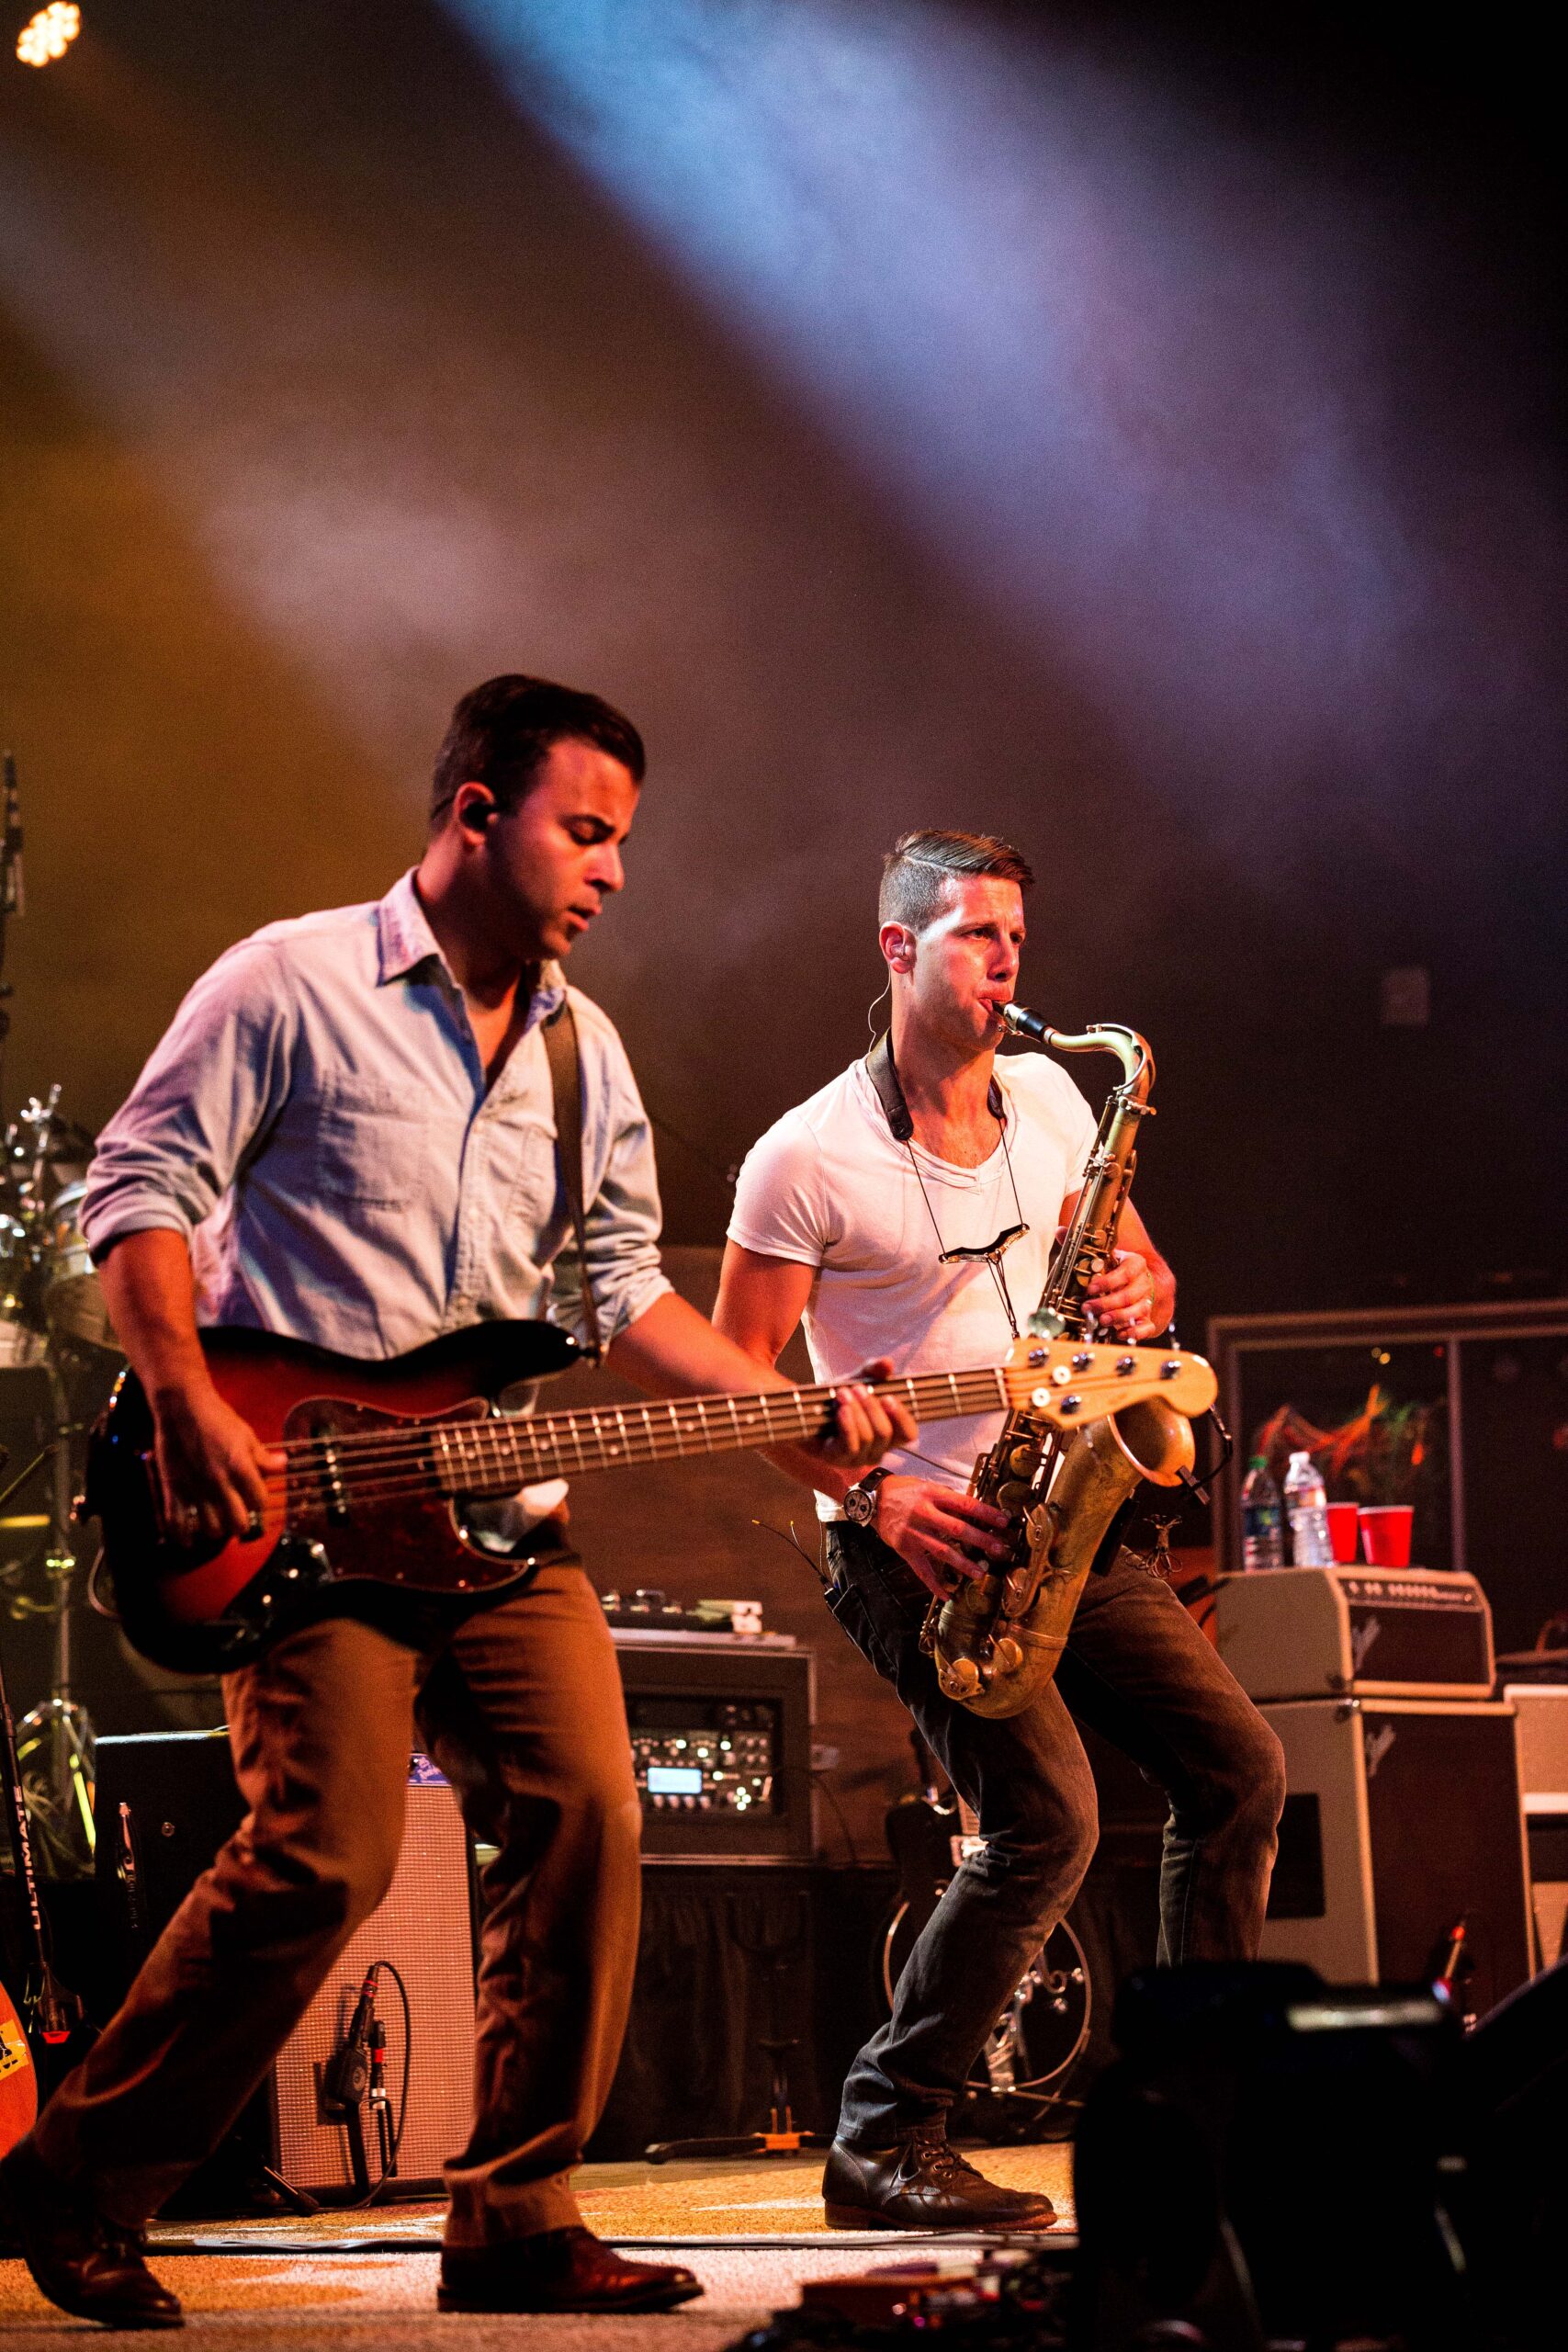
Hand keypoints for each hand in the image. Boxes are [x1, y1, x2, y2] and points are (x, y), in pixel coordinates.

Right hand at [151, 1379, 287, 1546]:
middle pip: (238, 1524)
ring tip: (216, 1523)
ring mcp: (195, 1488)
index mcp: (240, 1468)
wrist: (181, 1406)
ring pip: (211, 1529)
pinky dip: (183, 1536)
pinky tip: (188, 1540)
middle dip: (241, 1524)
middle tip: (238, 1517)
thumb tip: (284, 1466)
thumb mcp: (246, 1435)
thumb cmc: (217, 1418)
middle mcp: (219, 1482)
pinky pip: (177, 1522)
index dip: (260, 1503)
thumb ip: (263, 1457)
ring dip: (216, 1530)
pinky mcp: (173, 1489)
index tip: (255, 1499)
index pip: (260, 1502)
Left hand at [806, 1357, 918, 1473]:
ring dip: (856, 1412)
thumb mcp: (858, 1379)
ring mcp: (858, 1458)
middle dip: (871, 1407)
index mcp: (889, 1434)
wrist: (806, 1409)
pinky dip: (847, 1425)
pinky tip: (841, 1410)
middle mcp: (877, 1449)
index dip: (901, 1417)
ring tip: (842, 1393)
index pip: (908, 1434)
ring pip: (867, 1438)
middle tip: (857, 1388)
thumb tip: (887, 1363)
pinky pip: (850, 1446)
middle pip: (885, 1433)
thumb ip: (874, 1370)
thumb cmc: (840, 1397)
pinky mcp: (838, 1460)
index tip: (888, 1397)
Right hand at [873, 1476, 1013, 1599]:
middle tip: (999, 1550)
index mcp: (933, 1495)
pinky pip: (921, 1569)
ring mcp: (913, 1533)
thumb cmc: (903, 1491)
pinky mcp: (904, 1548)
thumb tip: (976, 1510)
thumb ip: (949, 1499)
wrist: (873, 1499)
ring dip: (963, 1564)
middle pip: (957, 1529)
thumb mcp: (927, 1487)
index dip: (986, 1514)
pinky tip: (946, 1593)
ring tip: (979, 1573)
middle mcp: (924, 1513)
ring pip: (942, 1551)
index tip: (1004, 1522)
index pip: (965, 1504)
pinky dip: (933, 1584)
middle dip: (981, 1540)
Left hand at [1083, 1246, 1159, 1340]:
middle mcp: (1144, 1282)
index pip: (1125, 1272)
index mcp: (1135, 1264)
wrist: (1139, 1284)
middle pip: (1129, 1295)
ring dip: (1118, 1317)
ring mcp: (1147, 1301)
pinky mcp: (1148, 1318)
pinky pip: (1146, 1327)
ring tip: (1102, 1320)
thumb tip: (1060, 1232)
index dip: (1108, 1281)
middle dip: (1107, 1303)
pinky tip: (1119, 1333)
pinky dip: (1134, 1332)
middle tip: (1088, 1308)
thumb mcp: (1103, 1258)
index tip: (1090, 1288)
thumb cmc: (1117, 1271)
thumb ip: (1083, 1247)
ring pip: (1137, 1311)